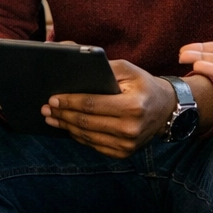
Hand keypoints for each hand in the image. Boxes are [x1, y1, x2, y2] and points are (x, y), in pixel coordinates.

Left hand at [43, 60, 176, 158]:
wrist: (166, 109)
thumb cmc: (142, 85)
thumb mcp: (128, 69)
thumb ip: (102, 66)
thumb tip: (73, 59)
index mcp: (132, 106)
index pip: (92, 105)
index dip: (69, 102)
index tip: (53, 98)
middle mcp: (130, 128)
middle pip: (86, 122)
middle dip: (63, 115)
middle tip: (46, 108)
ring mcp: (127, 144)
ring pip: (87, 137)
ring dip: (66, 127)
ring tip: (51, 118)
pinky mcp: (124, 153)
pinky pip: (94, 145)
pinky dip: (78, 136)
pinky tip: (68, 127)